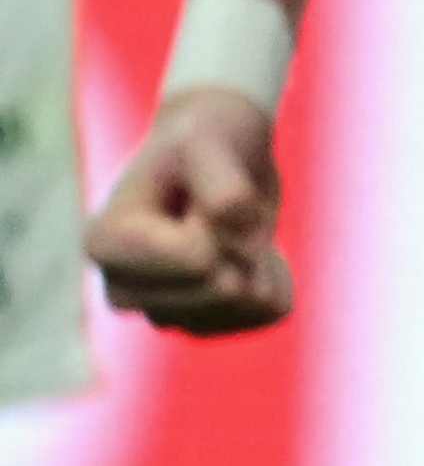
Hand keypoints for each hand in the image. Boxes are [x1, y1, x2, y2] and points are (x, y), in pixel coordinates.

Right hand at [94, 88, 287, 335]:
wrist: (216, 155)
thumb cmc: (201, 141)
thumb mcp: (209, 141)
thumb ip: (222, 187)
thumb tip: (240, 241)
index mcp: (104, 245)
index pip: (198, 259)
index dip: (221, 221)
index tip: (196, 196)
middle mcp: (122, 291)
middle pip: (225, 289)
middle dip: (243, 244)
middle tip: (222, 211)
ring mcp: (162, 313)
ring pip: (246, 306)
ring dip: (260, 260)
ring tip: (233, 227)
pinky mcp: (204, 324)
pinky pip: (269, 312)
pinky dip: (276, 277)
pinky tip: (251, 253)